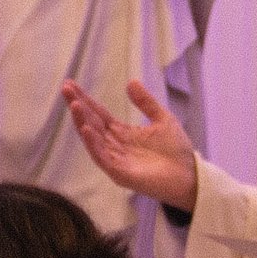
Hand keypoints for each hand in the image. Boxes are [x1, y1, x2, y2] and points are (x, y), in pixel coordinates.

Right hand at [62, 79, 198, 211]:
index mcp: (123, 133)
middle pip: (92, 124)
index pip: (99, 114)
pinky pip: (102, 158)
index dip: (86, 100)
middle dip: (78, 107)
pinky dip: (93, 144)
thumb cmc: (177, 150)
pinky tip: (87, 130)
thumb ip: (146, 103)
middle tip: (66, 89)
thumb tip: (131, 82)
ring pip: (93, 139)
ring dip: (82, 123)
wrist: (190, 175)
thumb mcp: (162, 119)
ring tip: (75, 106)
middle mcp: (115, 146)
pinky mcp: (120, 173)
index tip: (71, 85)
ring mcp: (115, 160)